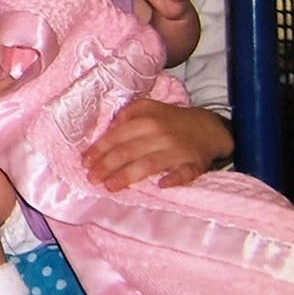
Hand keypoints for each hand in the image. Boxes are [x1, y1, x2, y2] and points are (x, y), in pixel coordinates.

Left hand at [82, 99, 232, 190]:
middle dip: (107, 166)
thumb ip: (127, 115)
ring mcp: (178, 151)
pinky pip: (183, 173)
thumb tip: (108, 129)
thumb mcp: (147, 108)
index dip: (100, 149)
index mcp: (147, 120)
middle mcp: (160, 134)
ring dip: (128, 176)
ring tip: (110, 186)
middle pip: (129, 151)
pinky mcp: (194, 164)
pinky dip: (173, 179)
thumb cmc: (169, 120)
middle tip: (92, 178)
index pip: (118, 136)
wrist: (208, 128)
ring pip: (149, 164)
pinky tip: (160, 185)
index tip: (85, 162)